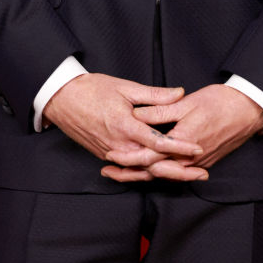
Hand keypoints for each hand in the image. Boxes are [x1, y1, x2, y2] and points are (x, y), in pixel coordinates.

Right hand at [42, 73, 206, 181]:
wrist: (62, 98)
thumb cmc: (92, 89)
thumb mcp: (125, 87)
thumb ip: (154, 95)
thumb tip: (179, 93)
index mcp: (126, 126)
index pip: (159, 142)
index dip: (181, 147)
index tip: (199, 149)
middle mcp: (119, 145)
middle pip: (153, 165)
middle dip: (178, 170)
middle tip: (200, 173)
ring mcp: (111, 153)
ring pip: (141, 171)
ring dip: (164, 174)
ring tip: (186, 175)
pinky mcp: (104, 156)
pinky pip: (129, 169)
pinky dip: (146, 172)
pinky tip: (160, 171)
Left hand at [109, 84, 262, 171]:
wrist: (248, 110)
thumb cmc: (219, 102)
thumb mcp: (187, 102)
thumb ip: (160, 111)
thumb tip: (136, 115)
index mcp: (183, 142)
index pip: (150, 156)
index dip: (128, 156)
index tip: (111, 154)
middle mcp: (189, 159)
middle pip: (154, 172)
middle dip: (129, 173)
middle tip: (108, 170)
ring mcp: (196, 163)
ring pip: (164, 175)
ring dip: (141, 175)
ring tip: (120, 173)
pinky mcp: (201, 162)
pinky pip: (175, 172)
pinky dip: (158, 172)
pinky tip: (147, 169)